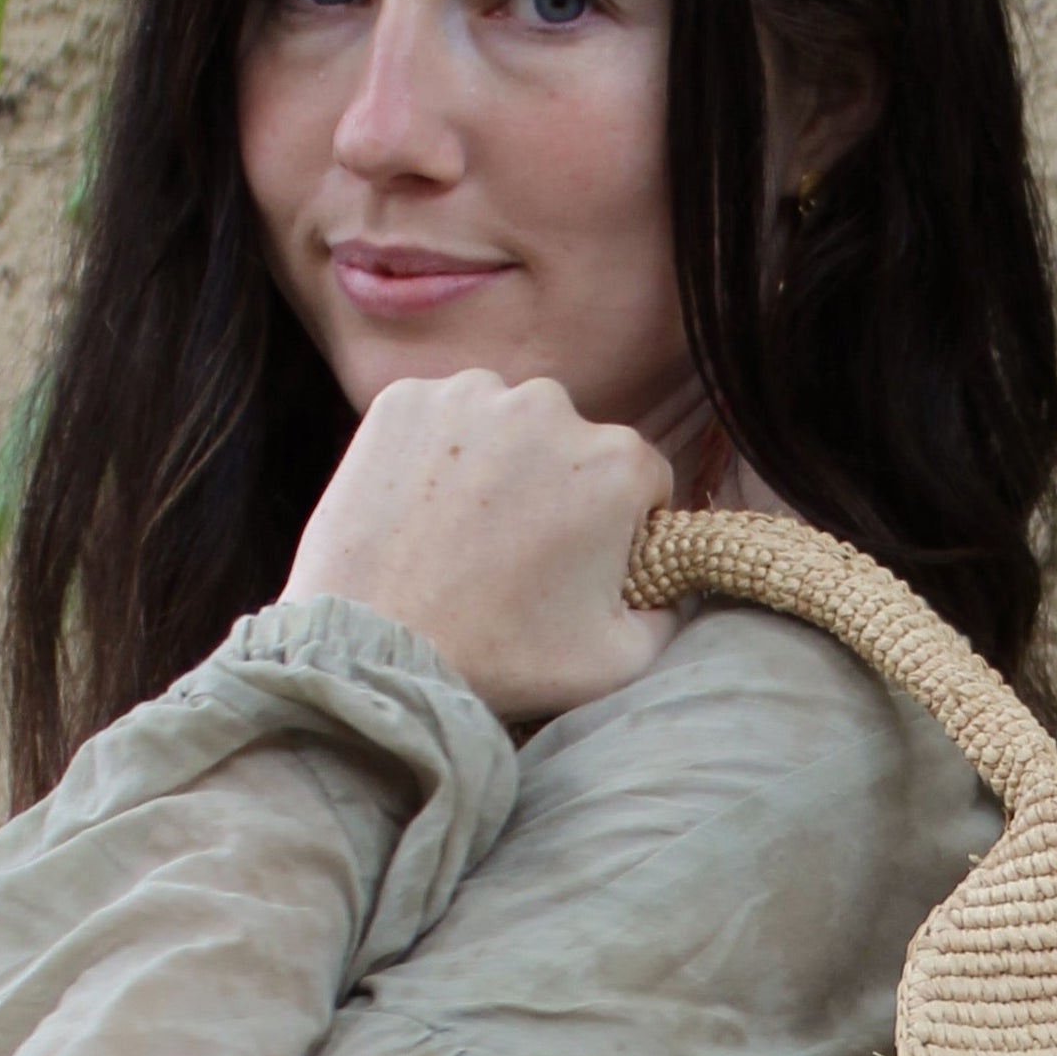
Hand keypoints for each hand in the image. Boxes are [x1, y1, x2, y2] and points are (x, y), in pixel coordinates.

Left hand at [282, 369, 675, 722]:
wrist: (375, 648)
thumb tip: (680, 586)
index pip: (642, 479)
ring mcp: (470, 395)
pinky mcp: (403, 398)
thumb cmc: (502, 659)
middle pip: (573, 443)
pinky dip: (437, 452)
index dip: (619, 526)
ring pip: (505, 422)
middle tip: (515, 554)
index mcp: (618, 461)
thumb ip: (673, 614)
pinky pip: (440, 416)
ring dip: (497, 463)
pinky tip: (425, 508)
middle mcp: (551, 405)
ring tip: (465, 532)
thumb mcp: (620, 660)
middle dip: (557, 487)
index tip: (581, 562)